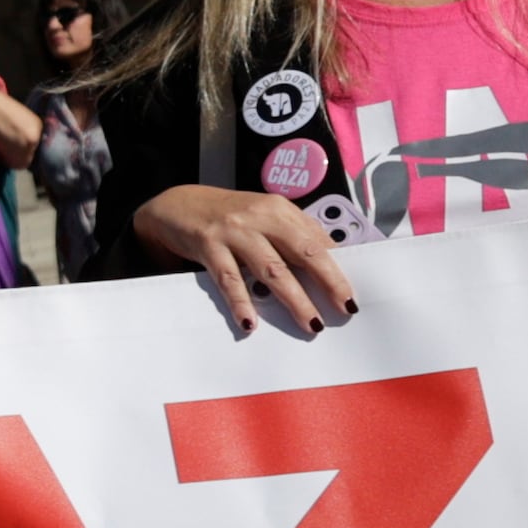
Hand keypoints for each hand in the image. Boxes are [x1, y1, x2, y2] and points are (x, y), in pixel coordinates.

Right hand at [130, 184, 359, 335]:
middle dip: (327, 281)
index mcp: (279, 209)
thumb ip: (291, 235)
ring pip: (271, 268)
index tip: (351, 291)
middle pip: (302, 251)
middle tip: (344, 307)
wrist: (177, 204)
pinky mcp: (208, 245)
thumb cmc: (226, 215)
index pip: (316, 240)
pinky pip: (229, 279)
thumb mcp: (262, 216)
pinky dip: (241, 302)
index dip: (337, 266)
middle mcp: (260, 216)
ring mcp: (234, 231)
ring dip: (294, 298)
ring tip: (310, 323)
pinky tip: (250, 321)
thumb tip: (327, 262)